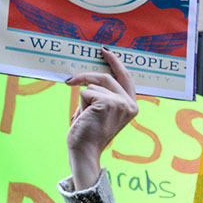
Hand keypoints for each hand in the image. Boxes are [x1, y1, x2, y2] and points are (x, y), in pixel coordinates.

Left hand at [65, 48, 139, 188]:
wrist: (85, 151)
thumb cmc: (89, 134)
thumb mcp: (102, 112)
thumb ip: (104, 96)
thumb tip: (89, 79)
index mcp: (132, 107)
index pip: (126, 78)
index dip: (115, 63)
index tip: (105, 51)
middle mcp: (130, 104)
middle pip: (106, 78)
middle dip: (87, 77)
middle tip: (70, 80)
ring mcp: (120, 103)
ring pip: (94, 86)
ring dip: (84, 101)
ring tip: (85, 118)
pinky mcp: (108, 103)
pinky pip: (86, 92)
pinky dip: (81, 105)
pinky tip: (84, 118)